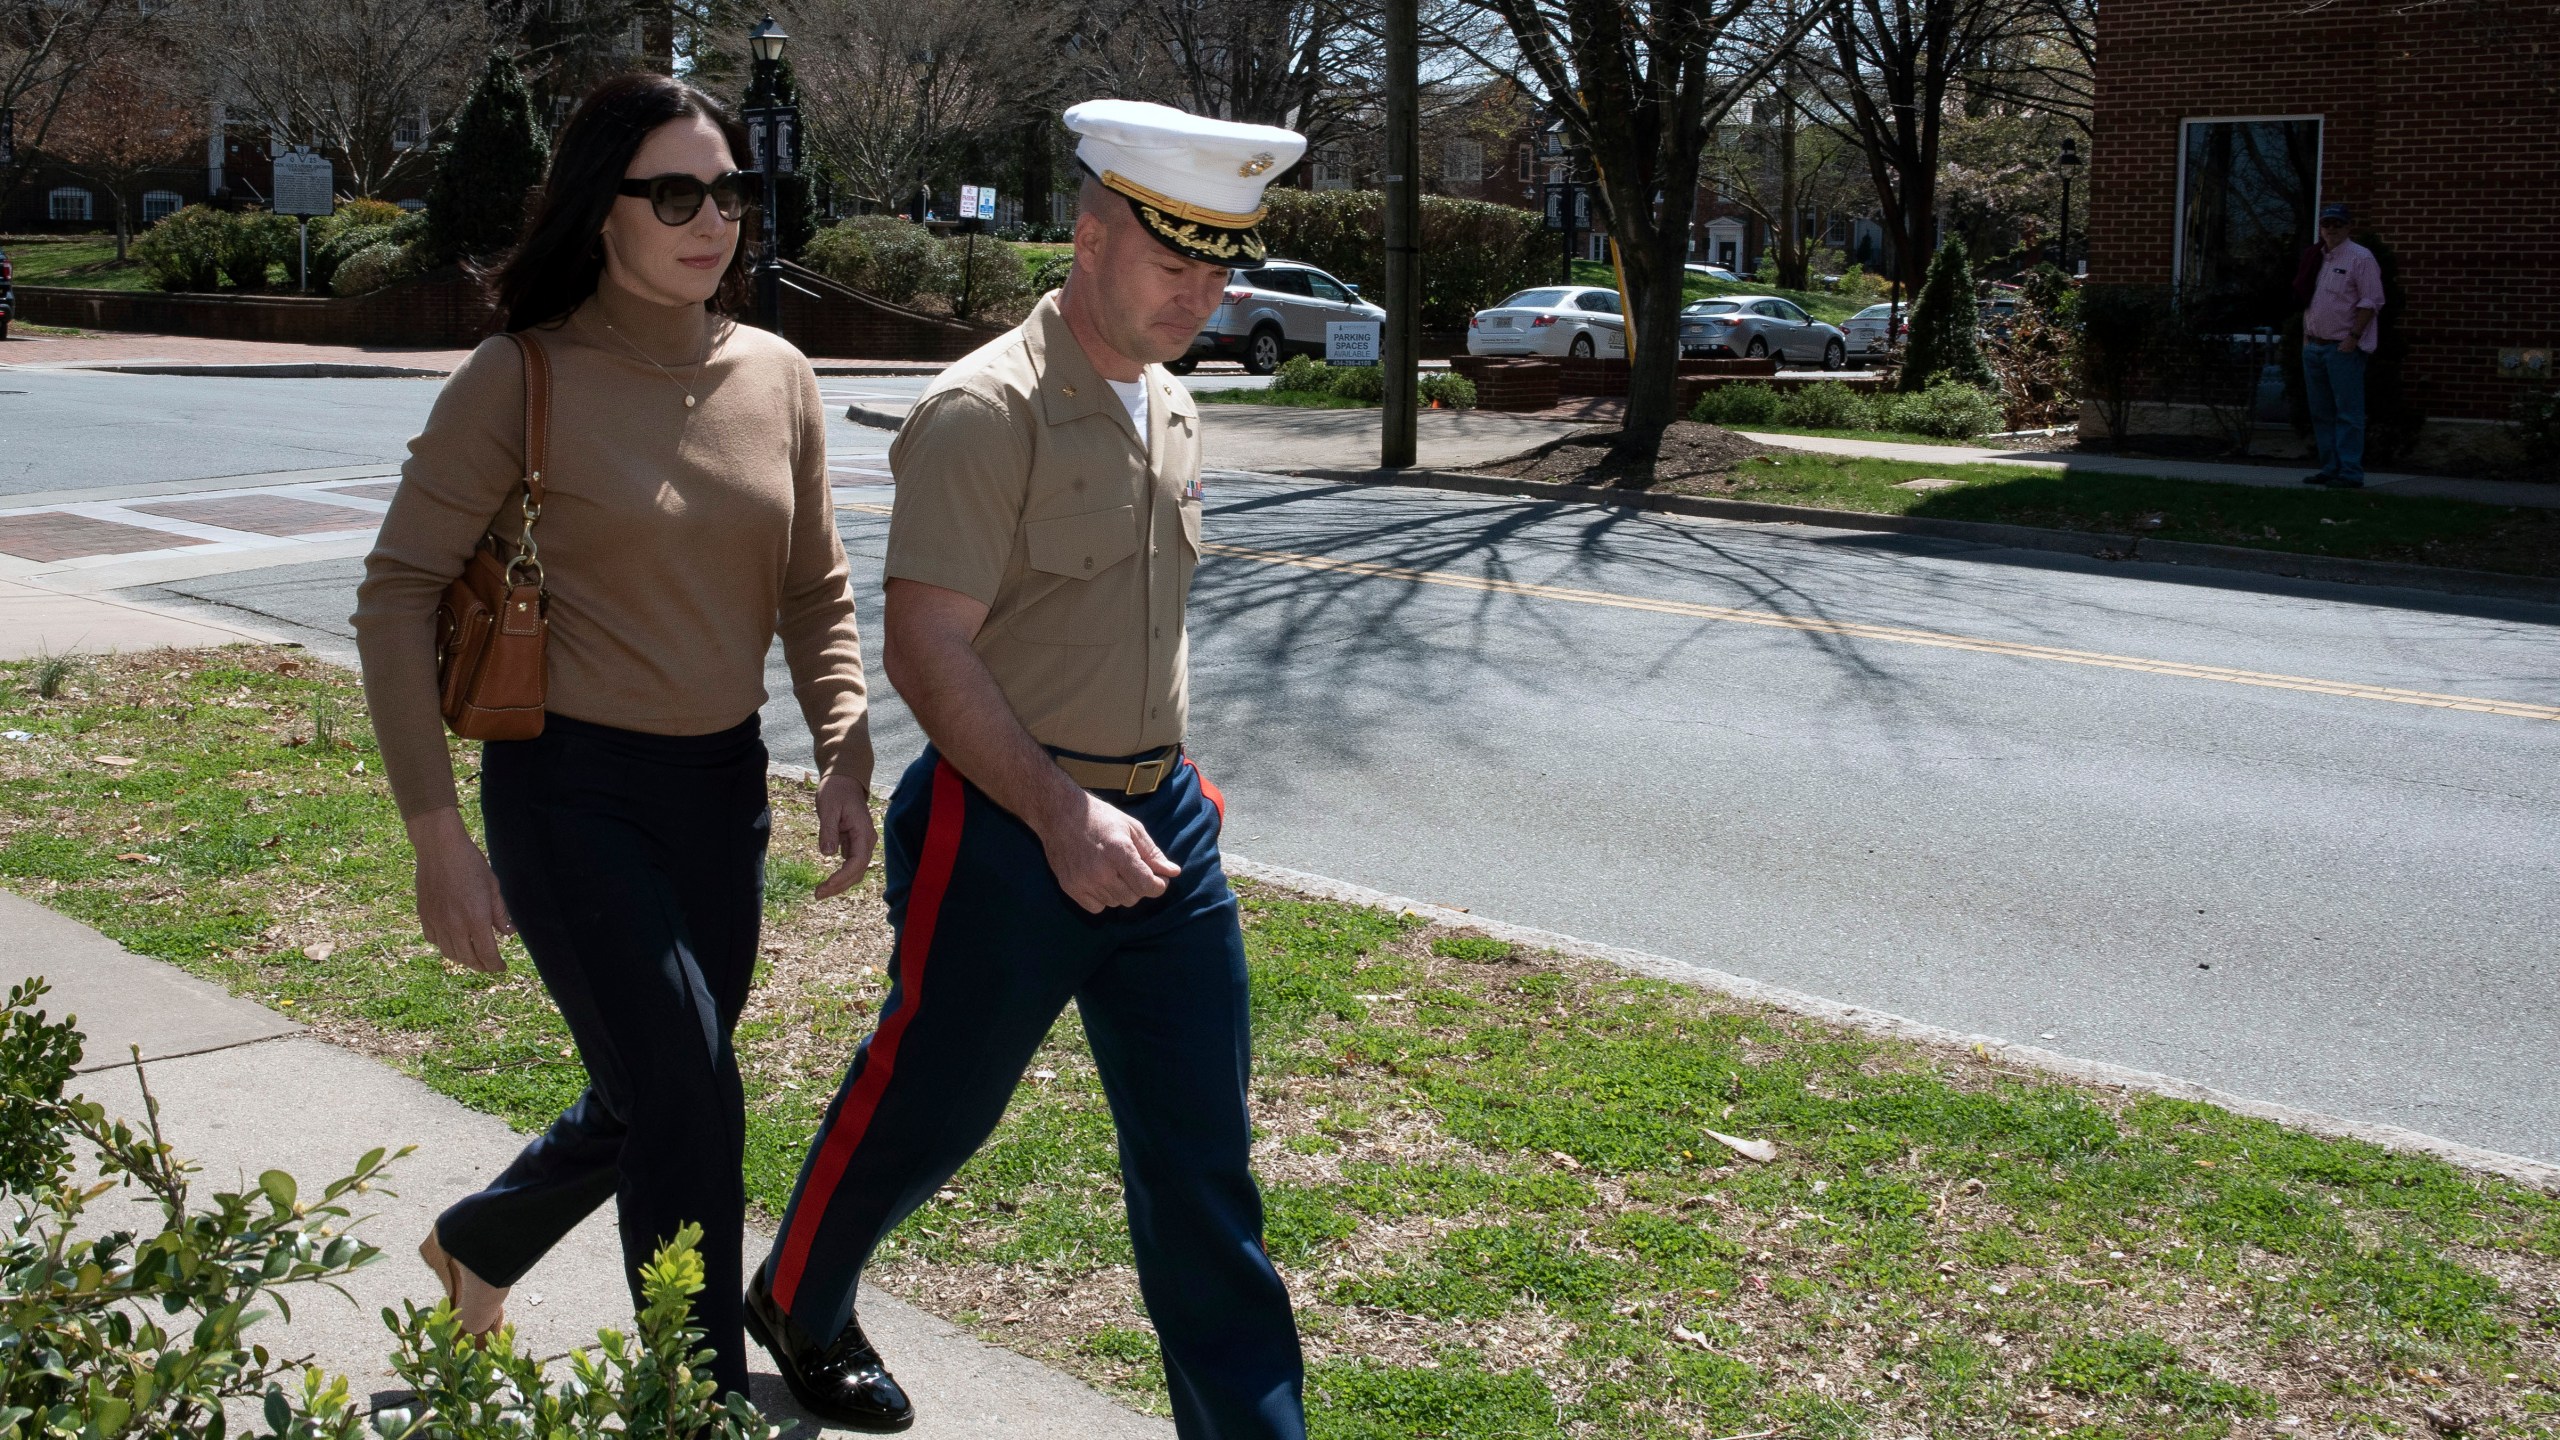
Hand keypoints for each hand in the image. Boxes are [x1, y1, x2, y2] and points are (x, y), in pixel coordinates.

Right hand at [407, 807, 513, 973]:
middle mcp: (455, 925)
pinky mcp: (424, 916)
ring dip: (463, 959)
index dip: (495, 965)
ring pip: (450, 953)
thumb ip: (500, 914)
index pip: (487, 954)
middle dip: (481, 965)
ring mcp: (437, 922)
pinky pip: (434, 940)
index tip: (501, 967)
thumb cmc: (471, 864)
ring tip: (473, 957)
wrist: (440, 849)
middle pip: (468, 958)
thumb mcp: (493, 888)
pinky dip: (444, 946)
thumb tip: (509, 934)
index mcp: (476, 919)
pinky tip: (453, 942)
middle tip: (489, 965)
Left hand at [814, 772, 877, 899]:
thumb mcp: (828, 808)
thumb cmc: (835, 791)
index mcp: (863, 832)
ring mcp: (861, 843)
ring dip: (840, 884)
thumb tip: (827, 854)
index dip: (843, 877)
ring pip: (855, 871)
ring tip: (820, 892)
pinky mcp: (854, 844)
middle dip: (840, 886)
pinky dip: (840, 876)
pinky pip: (850, 865)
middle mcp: (866, 840)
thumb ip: (828, 831)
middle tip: (817, 895)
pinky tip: (827, 883)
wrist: (843, 780)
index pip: (858, 862)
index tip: (826, 885)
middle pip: (858, 872)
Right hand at [1036, 789, 1181, 913]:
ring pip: (1116, 903)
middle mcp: (1101, 870)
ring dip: (1121, 891)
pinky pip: (1097, 908)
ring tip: (1113, 870)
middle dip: (1139, 886)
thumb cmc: (1100, 818)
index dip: (1158, 886)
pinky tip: (1099, 879)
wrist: (1059, 814)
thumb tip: (1173, 872)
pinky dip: (1103, 898)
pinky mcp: (1070, 888)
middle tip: (1132, 870)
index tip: (1159, 879)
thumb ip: (1153, 853)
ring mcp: (1083, 881)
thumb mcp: (1132, 829)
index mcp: (1119, 852)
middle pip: (1133, 897)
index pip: (1147, 886)